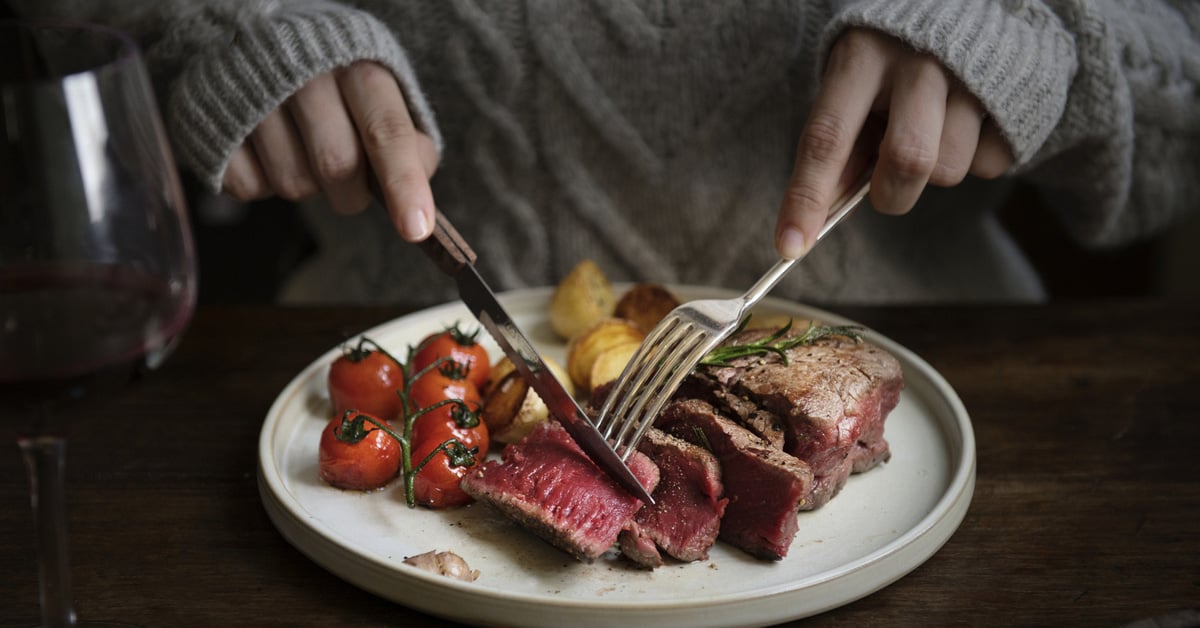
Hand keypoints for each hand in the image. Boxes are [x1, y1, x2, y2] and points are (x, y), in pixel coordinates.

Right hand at [221, 61, 438, 241]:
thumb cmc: (332, 80)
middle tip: (349, 183)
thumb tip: (417, 189)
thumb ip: (406, 139)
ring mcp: (254, 96)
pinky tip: (267, 149)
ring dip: (307, 186)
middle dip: (351, 194)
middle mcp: (305, 74)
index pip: (386, 131)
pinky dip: (264, 183)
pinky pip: (250, 188)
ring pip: (293, 184)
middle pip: (338, 166)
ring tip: (301, 149)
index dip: (403, 183)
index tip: (416, 229)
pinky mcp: (215, 121)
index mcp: (357, 67)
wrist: (253, 38)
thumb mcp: (379, 93)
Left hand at [776, 28, 1013, 258]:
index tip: (789, 247)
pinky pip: (988, 164)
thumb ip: (840, 143)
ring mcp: (971, 77)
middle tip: (885, 187)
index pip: (827, 138)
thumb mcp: (854, 86)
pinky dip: (972, 159)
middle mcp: (919, 61)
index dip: (807, 197)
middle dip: (891, 195)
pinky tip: (965, 124)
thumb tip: (825, 209)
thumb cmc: (891, 64)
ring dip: (932, 173)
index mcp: (862, 56)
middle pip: (907, 161)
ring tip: (931, 131)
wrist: (967, 12)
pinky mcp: (1014, 94)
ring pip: (949, 170)